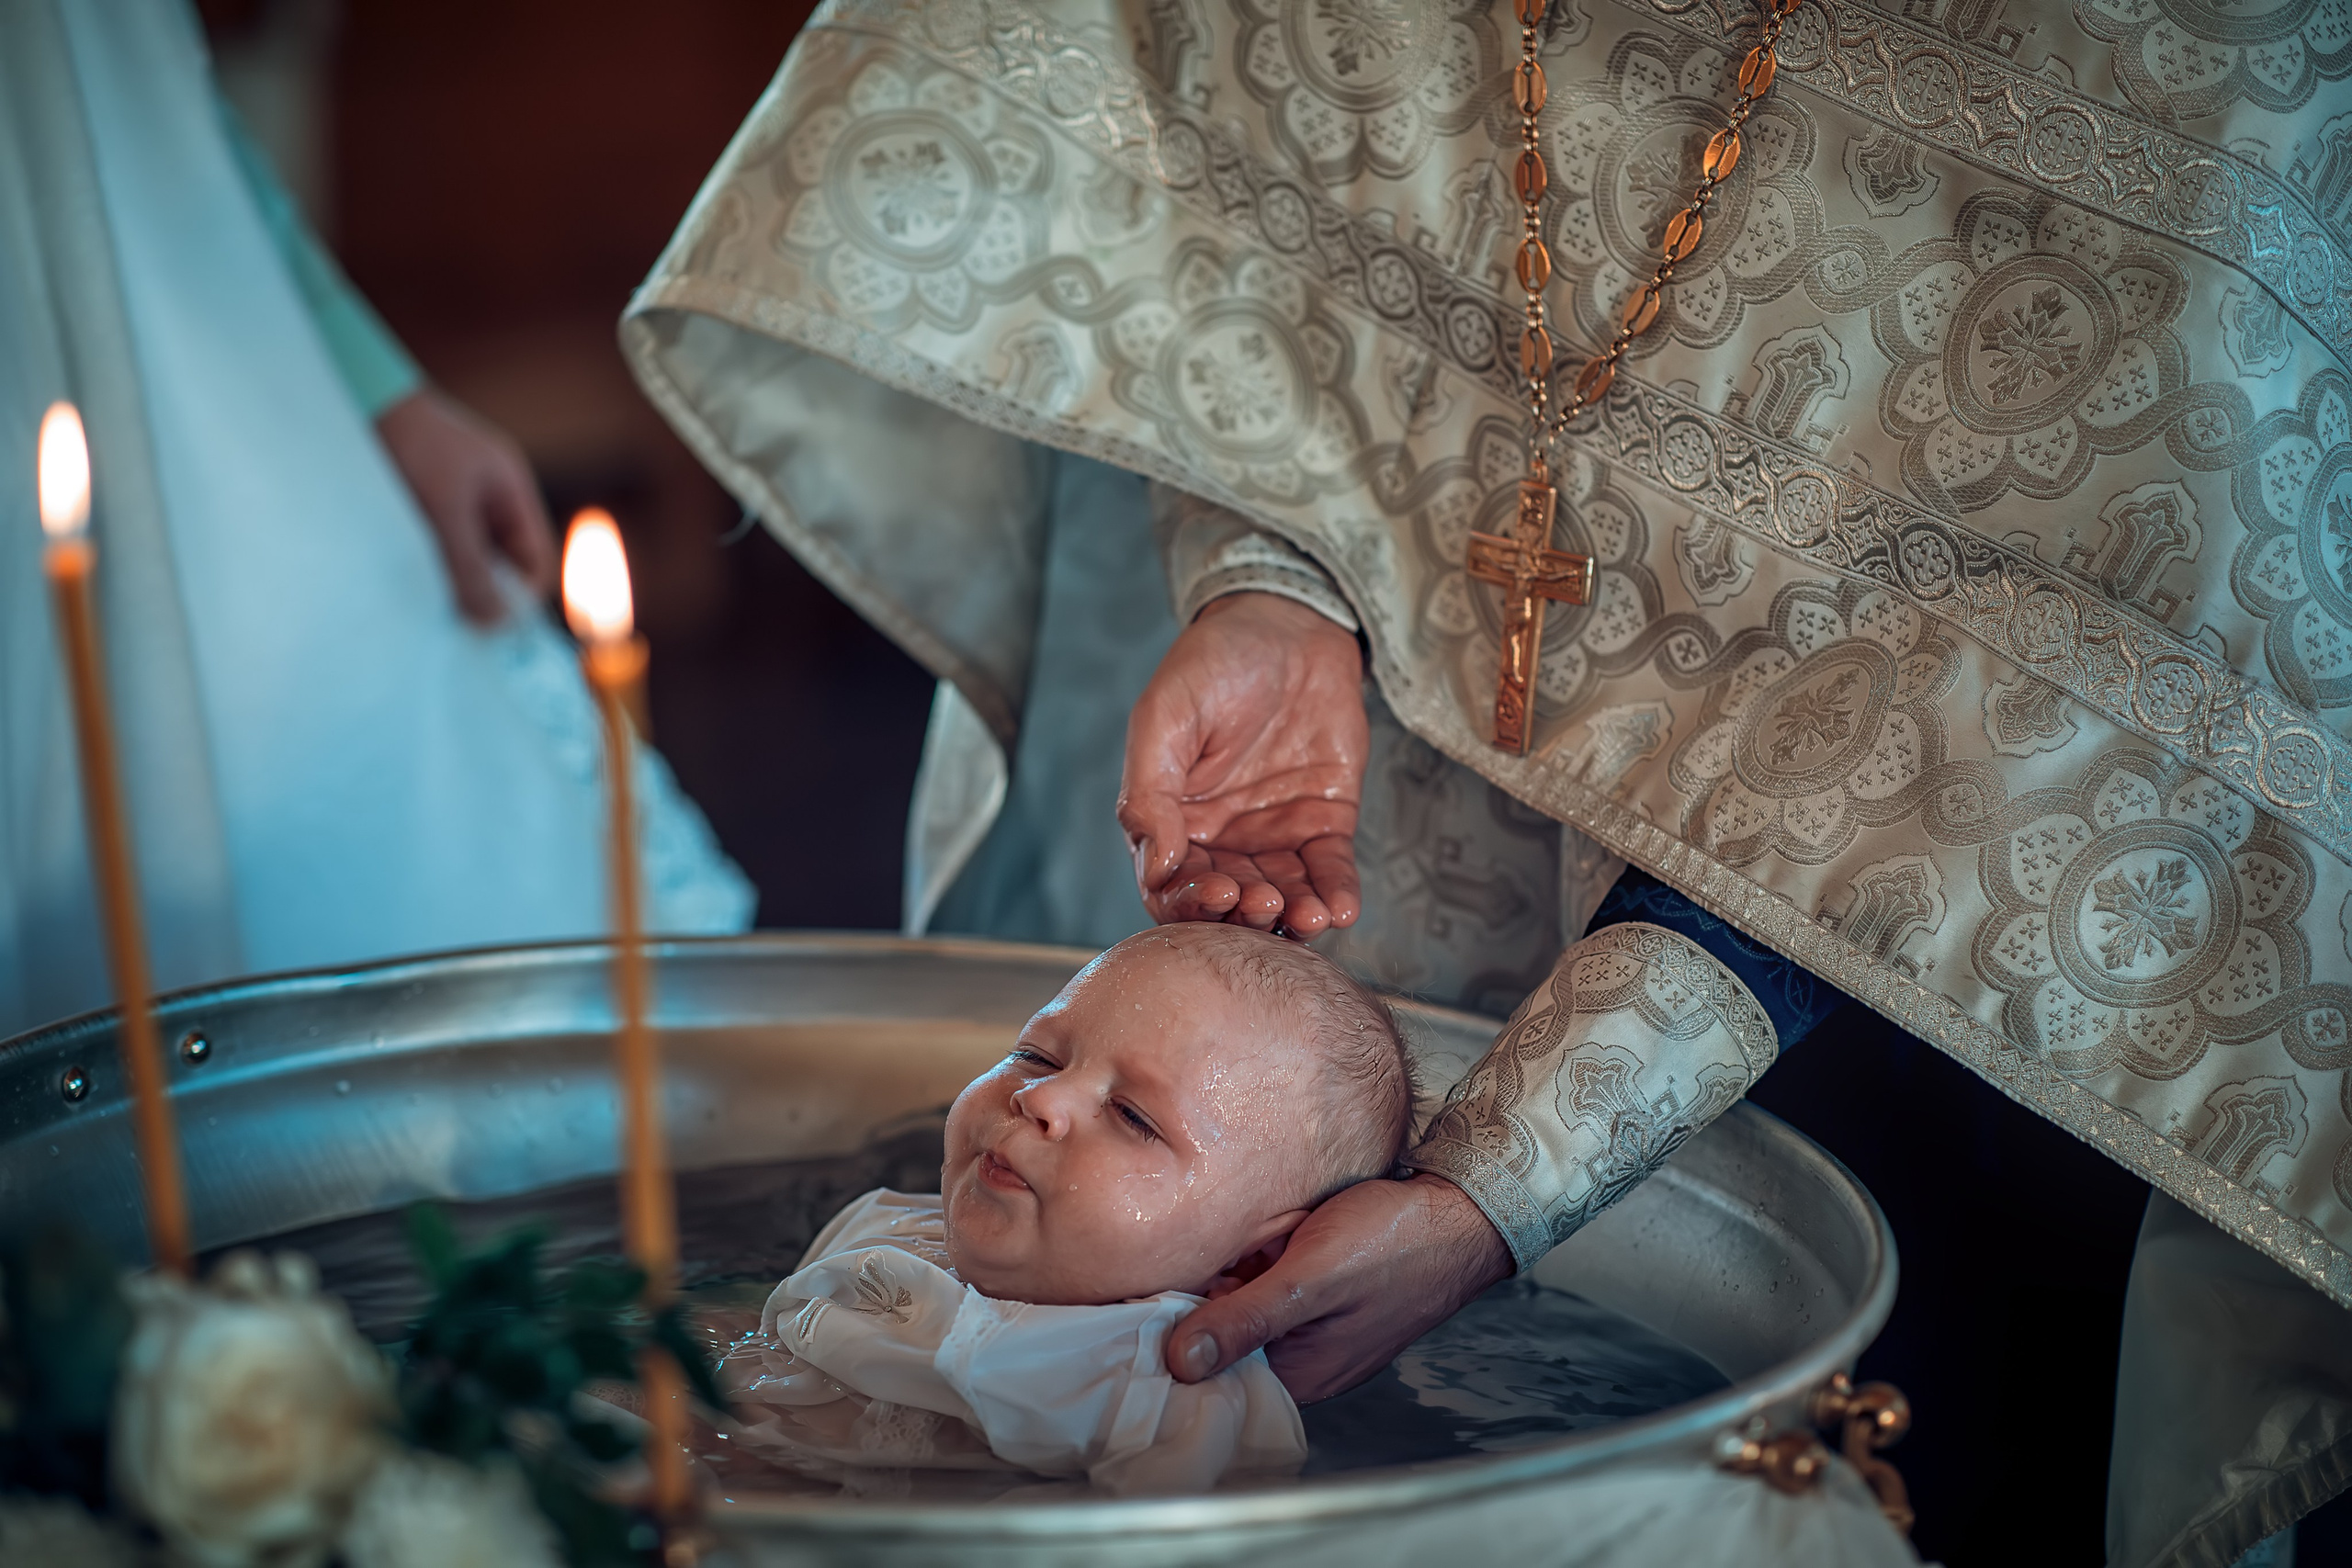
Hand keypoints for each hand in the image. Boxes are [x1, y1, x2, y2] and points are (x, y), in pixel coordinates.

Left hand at [375, 388, 555, 624]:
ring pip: (462, 557)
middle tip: (449, 621)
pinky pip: (431, 546)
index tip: (487, 627)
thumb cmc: (408, 444)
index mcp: (510, 489)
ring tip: (419, 598)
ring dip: (446, 579)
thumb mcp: (445, 512)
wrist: (350, 392)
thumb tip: (497, 623)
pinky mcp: (413, 500)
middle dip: (480, 592)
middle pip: (499, 563)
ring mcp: (449, 496)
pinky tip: (397, 577)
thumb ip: (472, 568)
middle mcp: (485, 495)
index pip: (535, 560)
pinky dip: (421, 565)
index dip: (520, 597)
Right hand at [1116, 592, 1367, 935]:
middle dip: (1247, 915)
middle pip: (1229, 904)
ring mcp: (1274, 835)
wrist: (1289, 624)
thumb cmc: (1213, 663)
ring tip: (1312, 916)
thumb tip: (1157, 865)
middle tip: (1266, 905)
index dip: (1192, 903)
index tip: (1220, 893)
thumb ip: (1151, 792)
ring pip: (1282, 897)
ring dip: (1294, 916)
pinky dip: (1336, 895)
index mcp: (1171, 820)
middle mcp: (1221, 839)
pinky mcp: (1324, 823)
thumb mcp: (1165, 716)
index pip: (1171, 887)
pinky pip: (1329, 871)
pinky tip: (1340, 908)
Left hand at [1164, 1173, 1511, 1401]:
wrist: (1459, 1213)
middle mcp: (1304, 1362)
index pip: (1210, 1362)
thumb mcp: (1311, 1279)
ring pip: (1250, 1299)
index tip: (1180, 1275)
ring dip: (1248, 1264)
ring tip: (1278, 1234)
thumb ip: (1246, 1320)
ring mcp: (1317, 1328)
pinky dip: (1274, 1254)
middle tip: (1253, 1246)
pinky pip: (1279, 1281)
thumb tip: (1180, 1363)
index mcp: (1298, 1375)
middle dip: (1223, 1283)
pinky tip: (1292, 1230)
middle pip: (1226, 1328)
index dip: (1185, 1319)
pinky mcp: (1327, 1297)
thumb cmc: (1395, 1243)